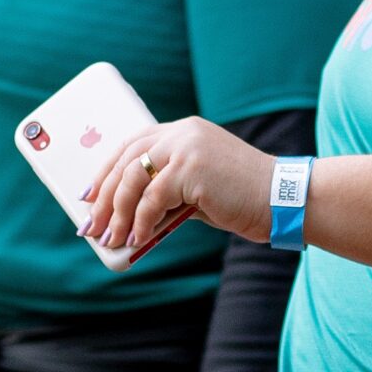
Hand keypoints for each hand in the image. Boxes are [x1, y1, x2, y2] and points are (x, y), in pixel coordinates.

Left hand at [84, 117, 273, 255]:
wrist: (282, 199)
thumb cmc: (242, 198)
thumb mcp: (198, 188)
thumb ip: (167, 191)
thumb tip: (129, 216)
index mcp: (184, 131)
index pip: (132, 145)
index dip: (106, 171)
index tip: (89, 196)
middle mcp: (182, 133)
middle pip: (126, 161)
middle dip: (103, 197)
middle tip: (91, 226)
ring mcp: (186, 148)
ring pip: (132, 179)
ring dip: (117, 213)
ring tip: (111, 239)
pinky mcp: (191, 169)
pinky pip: (151, 199)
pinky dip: (140, 222)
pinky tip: (138, 239)